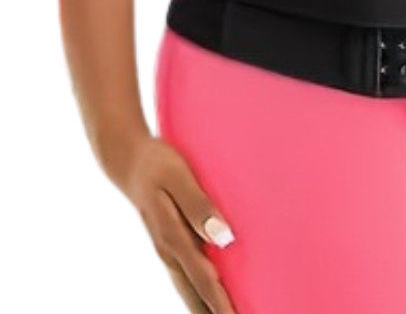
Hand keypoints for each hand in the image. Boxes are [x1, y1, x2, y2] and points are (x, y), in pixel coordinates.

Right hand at [121, 134, 239, 313]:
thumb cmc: (157, 165)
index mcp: (173, 238)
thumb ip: (199, 206)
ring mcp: (167, 251)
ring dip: (205, 310)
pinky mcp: (169, 245)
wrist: (128, 161)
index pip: (204, 280)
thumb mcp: (179, 178)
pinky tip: (208, 302)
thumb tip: (223, 237)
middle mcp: (169, 252)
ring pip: (188, 291)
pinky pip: (186, 279)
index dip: (220, 304)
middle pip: (194, 295)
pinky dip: (198, 296)